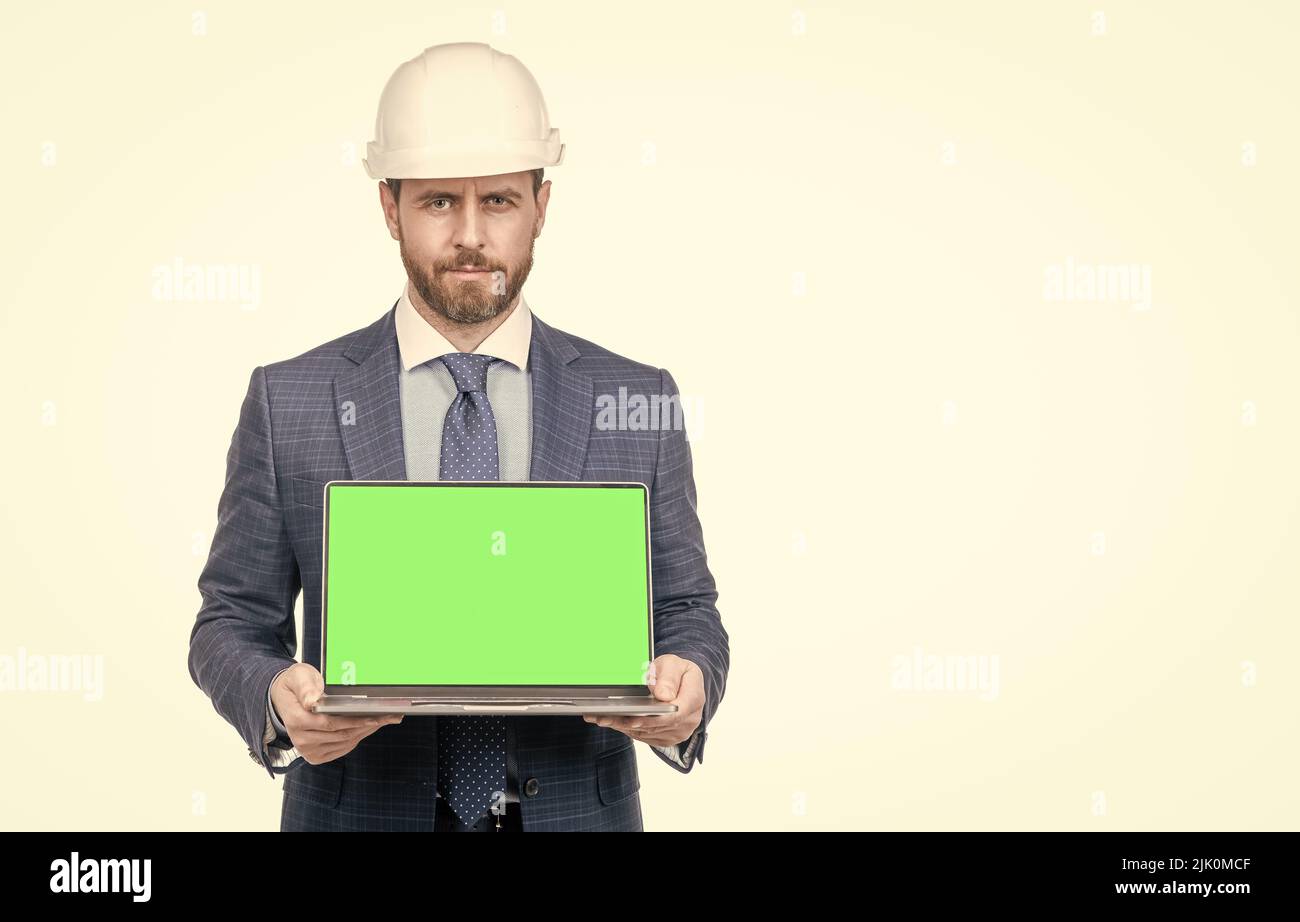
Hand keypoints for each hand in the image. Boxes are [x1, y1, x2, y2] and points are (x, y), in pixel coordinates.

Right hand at [271, 663, 402, 764]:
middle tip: (390, 715)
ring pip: (345, 742)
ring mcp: (308, 750)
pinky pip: (343, 748)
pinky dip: (358, 737)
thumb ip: (306, 688)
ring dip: (366, 731)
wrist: (283, 698)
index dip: (356, 720)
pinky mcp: (316, 756)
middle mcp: (301, 740)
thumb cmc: (295, 684)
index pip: (331, 723)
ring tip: (384, 719)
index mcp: (296, 720)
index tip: (376, 715)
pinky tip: (369, 726)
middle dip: (368, 724)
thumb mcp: (299, 677)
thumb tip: (313, 701)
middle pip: (342, 734)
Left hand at [582, 654, 703, 747]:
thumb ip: (669, 677)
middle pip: (656, 726)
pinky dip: (627, 729)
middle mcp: (689, 721)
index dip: (652, 718)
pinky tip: (611, 721)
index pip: (674, 714)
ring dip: (623, 727)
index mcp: (694, 699)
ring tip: (601, 718)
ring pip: (648, 733)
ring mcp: (678, 732)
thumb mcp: (675, 664)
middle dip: (629, 722)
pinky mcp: (667, 738)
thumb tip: (663, 695)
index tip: (633, 718)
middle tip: (604, 717)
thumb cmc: (677, 671)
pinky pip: (645, 736)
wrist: (683, 682)